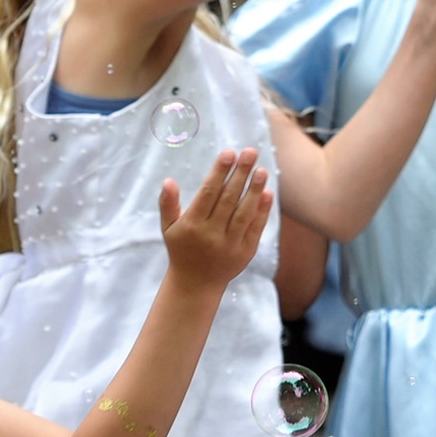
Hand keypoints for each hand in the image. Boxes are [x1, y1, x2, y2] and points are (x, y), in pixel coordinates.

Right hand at [158, 147, 271, 291]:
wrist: (196, 284)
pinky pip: (255, 228)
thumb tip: (168, 180)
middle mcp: (211, 234)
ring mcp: (229, 244)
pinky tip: (267, 193)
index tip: (229, 153)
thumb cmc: (181, 249)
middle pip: (228, 199)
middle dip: (240, 174)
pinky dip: (262, 211)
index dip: (219, 172)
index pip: (208, 193)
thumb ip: (168, 204)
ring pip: (244, 213)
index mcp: (192, 225)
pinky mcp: (245, 252)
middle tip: (251, 152)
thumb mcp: (169, 228)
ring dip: (254, 190)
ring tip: (262, 170)